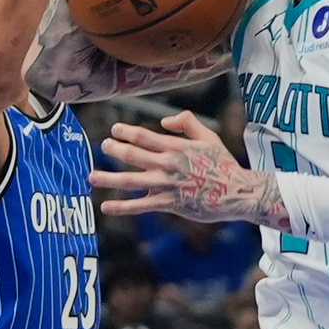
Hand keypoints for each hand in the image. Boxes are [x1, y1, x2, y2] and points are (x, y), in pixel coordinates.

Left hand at [89, 111, 288, 229]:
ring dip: (109, 178)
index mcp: (176, 147)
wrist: (237, 192)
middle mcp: (168, 165)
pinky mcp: (169, 204)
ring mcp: (167, 185)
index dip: (127, 131)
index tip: (115, 129)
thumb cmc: (223, 163)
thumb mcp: (208, 136)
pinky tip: (106, 207)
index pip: (144, 137)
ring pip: (131, 181)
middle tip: (103, 146)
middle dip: (114, 149)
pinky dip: (122, 207)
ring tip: (91, 177)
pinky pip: (141, 206)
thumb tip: (163, 121)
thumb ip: (186, 122)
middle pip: (133, 155)